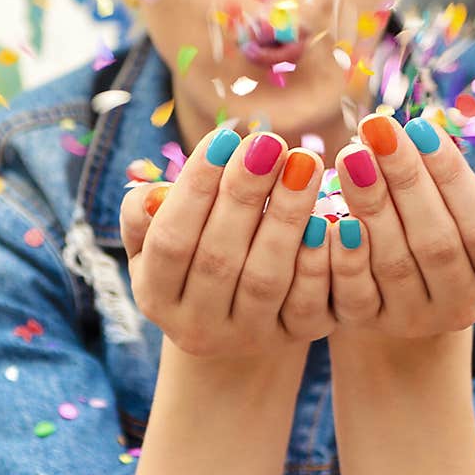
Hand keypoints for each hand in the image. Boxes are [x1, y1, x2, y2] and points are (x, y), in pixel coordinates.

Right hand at [120, 129, 334, 356]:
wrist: (237, 318)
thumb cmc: (194, 257)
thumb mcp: (154, 241)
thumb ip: (143, 216)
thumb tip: (152, 195)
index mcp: (157, 297)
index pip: (170, 241)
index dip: (195, 191)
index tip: (223, 138)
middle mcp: (197, 327)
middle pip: (219, 259)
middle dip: (245, 195)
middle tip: (270, 141)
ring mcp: (248, 337)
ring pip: (266, 279)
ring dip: (287, 217)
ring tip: (305, 163)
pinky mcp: (295, 337)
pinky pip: (308, 302)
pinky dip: (318, 261)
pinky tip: (331, 218)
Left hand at [327, 114, 474, 338]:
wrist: (408, 284)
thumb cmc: (451, 225)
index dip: (451, 177)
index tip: (420, 127)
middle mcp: (462, 305)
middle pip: (435, 243)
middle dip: (405, 180)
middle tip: (376, 129)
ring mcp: (414, 318)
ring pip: (393, 264)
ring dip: (370, 206)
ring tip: (351, 155)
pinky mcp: (370, 323)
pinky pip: (355, 294)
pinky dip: (343, 256)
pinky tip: (329, 216)